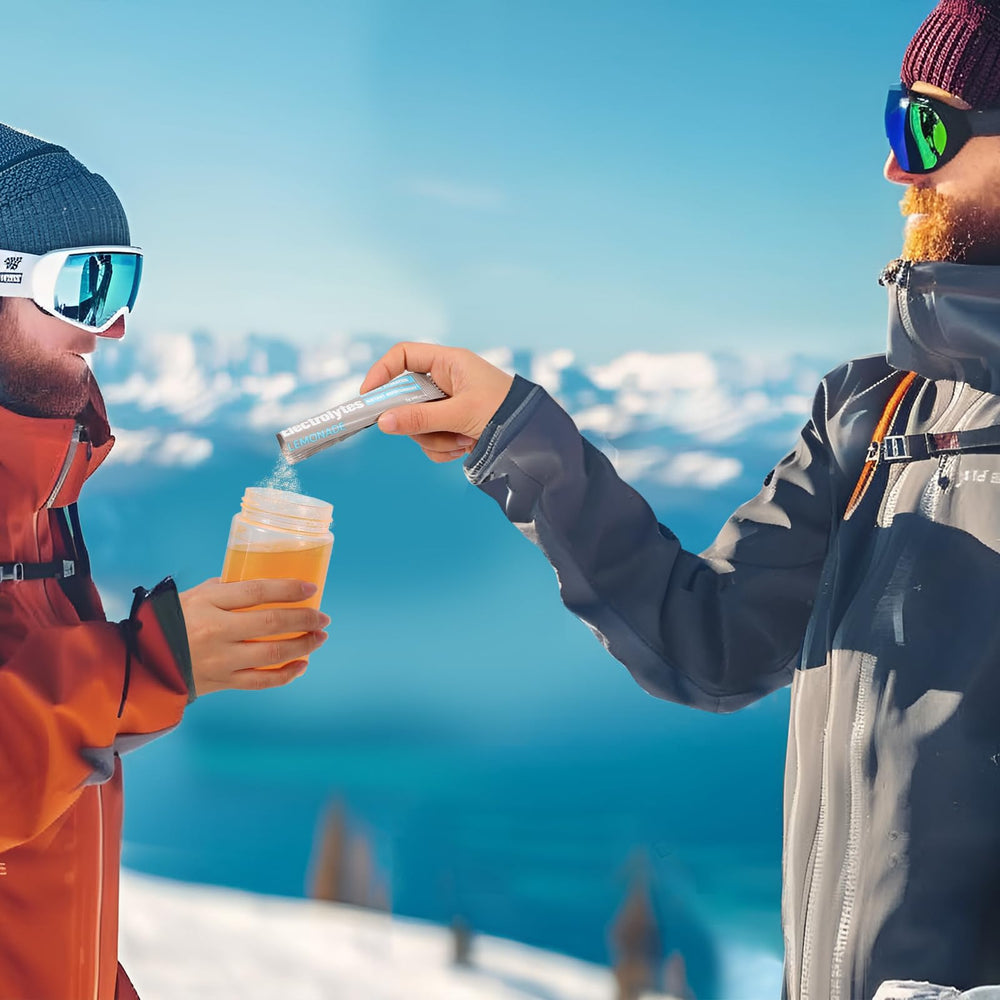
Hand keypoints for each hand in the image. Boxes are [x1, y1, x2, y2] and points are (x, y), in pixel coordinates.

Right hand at [178, 578, 329, 695]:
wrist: (142, 663)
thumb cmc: (169, 622)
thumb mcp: (193, 595)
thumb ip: (226, 589)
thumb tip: (262, 585)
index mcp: (207, 603)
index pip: (256, 592)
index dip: (288, 589)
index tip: (311, 589)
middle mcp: (215, 632)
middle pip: (271, 623)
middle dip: (304, 619)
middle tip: (323, 617)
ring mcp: (220, 660)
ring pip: (272, 654)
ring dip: (303, 645)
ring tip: (319, 638)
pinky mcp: (221, 682)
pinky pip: (261, 681)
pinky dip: (286, 674)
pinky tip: (302, 664)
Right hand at [359, 342, 513, 462]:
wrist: (535, 440)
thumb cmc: (506, 413)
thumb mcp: (461, 414)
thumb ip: (420, 418)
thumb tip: (383, 422)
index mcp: (449, 362)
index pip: (403, 356)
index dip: (382, 372)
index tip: (368, 397)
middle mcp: (446, 381)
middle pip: (406, 398)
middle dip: (417, 421)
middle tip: (429, 430)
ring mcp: (447, 405)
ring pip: (416, 424)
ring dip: (436, 438)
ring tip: (464, 440)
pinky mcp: (452, 426)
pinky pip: (430, 440)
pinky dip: (443, 449)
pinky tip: (465, 448)